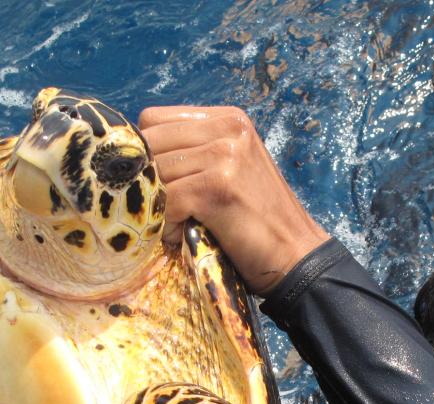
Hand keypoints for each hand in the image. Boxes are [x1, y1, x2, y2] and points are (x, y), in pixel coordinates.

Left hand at [138, 106, 328, 294]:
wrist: (296, 255)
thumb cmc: (257, 219)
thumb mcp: (230, 168)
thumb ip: (194, 152)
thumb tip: (137, 157)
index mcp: (227, 118)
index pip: (154, 119)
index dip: (146, 153)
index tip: (159, 183)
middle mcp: (227, 129)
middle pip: (150, 144)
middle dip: (147, 180)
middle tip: (166, 209)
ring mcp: (224, 156)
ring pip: (156, 174)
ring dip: (159, 206)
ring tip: (180, 225)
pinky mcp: (218, 187)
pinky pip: (168, 202)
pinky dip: (169, 226)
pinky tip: (184, 236)